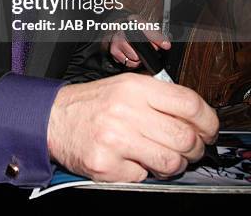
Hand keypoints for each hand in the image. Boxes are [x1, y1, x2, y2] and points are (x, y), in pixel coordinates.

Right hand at [47, 74, 218, 181]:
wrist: (53, 118)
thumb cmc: (91, 103)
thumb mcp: (125, 85)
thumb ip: (158, 96)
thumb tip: (195, 116)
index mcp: (135, 87)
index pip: (189, 104)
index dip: (208, 121)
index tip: (208, 129)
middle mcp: (126, 110)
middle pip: (184, 137)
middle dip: (194, 148)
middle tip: (189, 149)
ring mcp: (115, 139)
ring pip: (170, 162)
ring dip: (173, 165)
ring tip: (162, 158)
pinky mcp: (105, 164)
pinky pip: (142, 176)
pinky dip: (142, 172)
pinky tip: (131, 160)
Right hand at [109, 26, 170, 67]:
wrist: (119, 27)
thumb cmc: (134, 28)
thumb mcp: (147, 26)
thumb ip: (158, 35)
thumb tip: (166, 44)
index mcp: (135, 21)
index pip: (148, 30)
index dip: (158, 39)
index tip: (166, 45)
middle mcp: (124, 30)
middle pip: (141, 48)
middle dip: (147, 51)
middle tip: (147, 47)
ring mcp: (117, 40)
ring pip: (134, 58)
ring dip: (138, 58)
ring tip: (137, 50)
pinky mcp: (113, 50)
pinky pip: (127, 62)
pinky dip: (130, 61)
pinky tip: (130, 53)